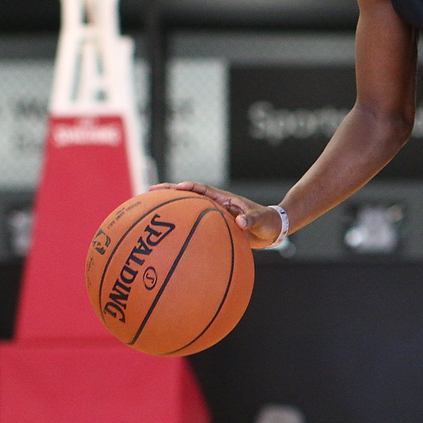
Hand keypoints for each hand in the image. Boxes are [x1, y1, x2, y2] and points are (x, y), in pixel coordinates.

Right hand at [155, 182, 284, 247]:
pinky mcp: (215, 225)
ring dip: (172, 207)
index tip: (176, 187)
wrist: (272, 229)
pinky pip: (195, 224)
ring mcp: (214, 214)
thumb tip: (239, 221)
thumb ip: (250, 219)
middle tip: (150, 191)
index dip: (189, 187)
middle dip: (170, 192)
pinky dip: (183, 226)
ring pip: (189, 209)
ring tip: (151, 208)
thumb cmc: (267, 222)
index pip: (203, 190)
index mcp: (225, 199)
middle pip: (189, 196)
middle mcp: (217, 204)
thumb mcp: (260, 220)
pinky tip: (170, 235)